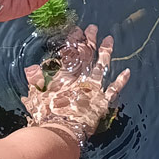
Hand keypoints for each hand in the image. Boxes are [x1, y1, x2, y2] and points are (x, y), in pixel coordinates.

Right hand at [22, 24, 129, 143]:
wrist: (59, 131)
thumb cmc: (45, 115)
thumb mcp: (35, 96)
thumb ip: (34, 80)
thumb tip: (31, 68)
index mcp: (64, 76)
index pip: (70, 53)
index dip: (73, 41)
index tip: (76, 31)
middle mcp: (80, 79)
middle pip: (86, 55)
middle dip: (89, 40)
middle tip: (93, 28)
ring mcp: (93, 89)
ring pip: (101, 66)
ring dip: (105, 52)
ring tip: (110, 39)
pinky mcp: (102, 101)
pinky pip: (114, 89)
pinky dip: (121, 81)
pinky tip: (128, 71)